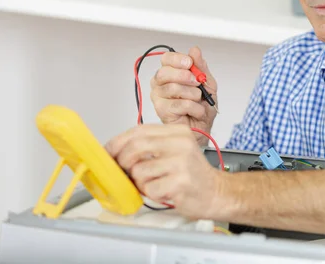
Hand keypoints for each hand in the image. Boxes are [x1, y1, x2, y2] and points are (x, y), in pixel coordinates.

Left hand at [105, 124, 221, 219]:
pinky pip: (149, 188)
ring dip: (140, 182)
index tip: (108, 152)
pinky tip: (164, 191)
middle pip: (135, 147)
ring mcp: (181, 163)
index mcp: (178, 132)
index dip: (118, 142)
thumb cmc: (193, 174)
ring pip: (139, 170)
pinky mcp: (180, 183)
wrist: (217, 192)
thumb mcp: (175, 150)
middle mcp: (181, 143)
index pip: (139, 130)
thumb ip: (151, 146)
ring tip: (154, 183)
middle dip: (123, 162)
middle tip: (125, 171)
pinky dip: (151, 193)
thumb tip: (116, 152)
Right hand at [150, 46, 217, 143]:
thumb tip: (194, 50)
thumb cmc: (202, 105)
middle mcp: (160, 84)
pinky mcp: (162, 111)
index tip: (189, 63)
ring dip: (193, 94)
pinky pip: (179, 104)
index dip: (177, 59)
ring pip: (173, 88)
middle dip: (184, 76)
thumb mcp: (207, 83)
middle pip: (164, 72)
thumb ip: (201, 67)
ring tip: (198, 100)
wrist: (204, 126)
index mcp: (170, 73)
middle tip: (196, 83)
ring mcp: (158, 98)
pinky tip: (196, 111)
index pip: (166, 59)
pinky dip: (194, 107)